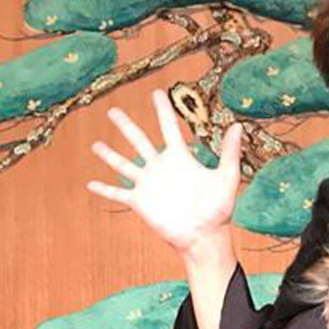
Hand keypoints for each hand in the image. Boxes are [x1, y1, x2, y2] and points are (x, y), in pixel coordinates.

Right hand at [86, 88, 245, 253]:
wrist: (204, 236)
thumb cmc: (219, 208)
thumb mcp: (226, 177)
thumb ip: (230, 152)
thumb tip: (237, 126)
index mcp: (180, 158)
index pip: (168, 127)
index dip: (162, 109)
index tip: (156, 92)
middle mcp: (161, 167)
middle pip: (139, 140)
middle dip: (125, 125)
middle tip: (112, 110)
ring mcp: (149, 184)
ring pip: (124, 164)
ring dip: (109, 155)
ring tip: (95, 145)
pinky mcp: (140, 202)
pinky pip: (119, 193)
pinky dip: (105, 189)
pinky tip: (91, 184)